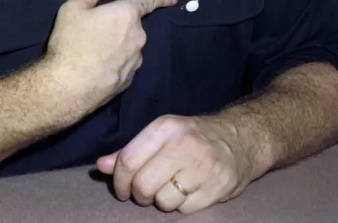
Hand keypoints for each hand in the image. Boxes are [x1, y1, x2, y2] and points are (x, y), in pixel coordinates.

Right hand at [44, 0, 176, 117]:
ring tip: (91, 52)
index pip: (148, 0)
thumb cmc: (71, 42)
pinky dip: (114, 62)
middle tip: (95, 30)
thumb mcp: (72, 9)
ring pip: (129, 46)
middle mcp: (138, 37)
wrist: (68, 87)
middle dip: (119, 25)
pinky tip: (96, 67)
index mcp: (127, 15)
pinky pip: (124, 64)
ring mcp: (135, 61)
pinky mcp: (129, 81)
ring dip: (117, 45)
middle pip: (132, 25)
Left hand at [97, 113, 257, 213]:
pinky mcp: (217, 187)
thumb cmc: (190, 137)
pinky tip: (187, 191)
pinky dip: (181, 206)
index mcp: (165, 127)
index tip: (122, 189)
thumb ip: (130, 151)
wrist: (237, 139)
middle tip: (145, 192)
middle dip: (139, 195)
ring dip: (161, 201)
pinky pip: (185, 210)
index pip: (128, 160)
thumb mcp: (160, 135)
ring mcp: (202, 167)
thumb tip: (100, 166)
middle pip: (143, 185)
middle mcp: (183, 145)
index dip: (119, 181)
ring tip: (169, 188)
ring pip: (163, 201)